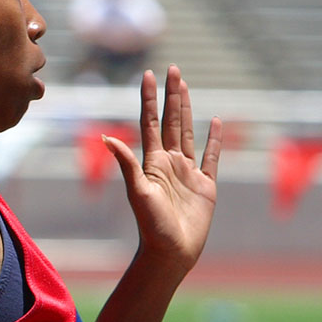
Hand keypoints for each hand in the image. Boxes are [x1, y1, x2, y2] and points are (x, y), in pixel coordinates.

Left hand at [103, 65, 221, 273]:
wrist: (171, 252)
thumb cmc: (152, 226)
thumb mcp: (137, 192)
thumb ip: (126, 163)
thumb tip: (106, 137)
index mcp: (152, 162)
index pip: (150, 122)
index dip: (150, 98)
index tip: (148, 74)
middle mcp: (169, 163)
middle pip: (170, 121)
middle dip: (172, 95)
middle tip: (173, 69)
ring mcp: (187, 172)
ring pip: (187, 132)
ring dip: (187, 109)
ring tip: (186, 86)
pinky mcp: (205, 185)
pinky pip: (211, 156)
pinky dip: (214, 139)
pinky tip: (215, 122)